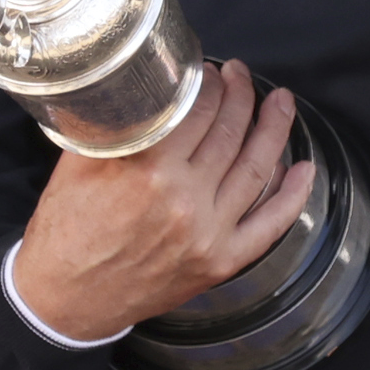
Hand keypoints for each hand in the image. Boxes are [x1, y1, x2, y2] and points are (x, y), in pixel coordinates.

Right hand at [13, 60, 318, 340]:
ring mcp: (207, 233)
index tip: (208, 69)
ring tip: (280, 101)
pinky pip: (270, 225)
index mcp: (146, 170)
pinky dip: (292, 194)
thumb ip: (110, 123)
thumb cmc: (67, 230)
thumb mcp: (76, 165)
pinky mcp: (220, 262)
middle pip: (228, 131)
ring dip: (274, 128)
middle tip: (240, 75)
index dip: (207, 81)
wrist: (65, 300)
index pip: (195, 108)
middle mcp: (183, 199)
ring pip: (255, 167)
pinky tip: (304, 167)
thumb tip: (138, 81)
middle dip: (241, 95)